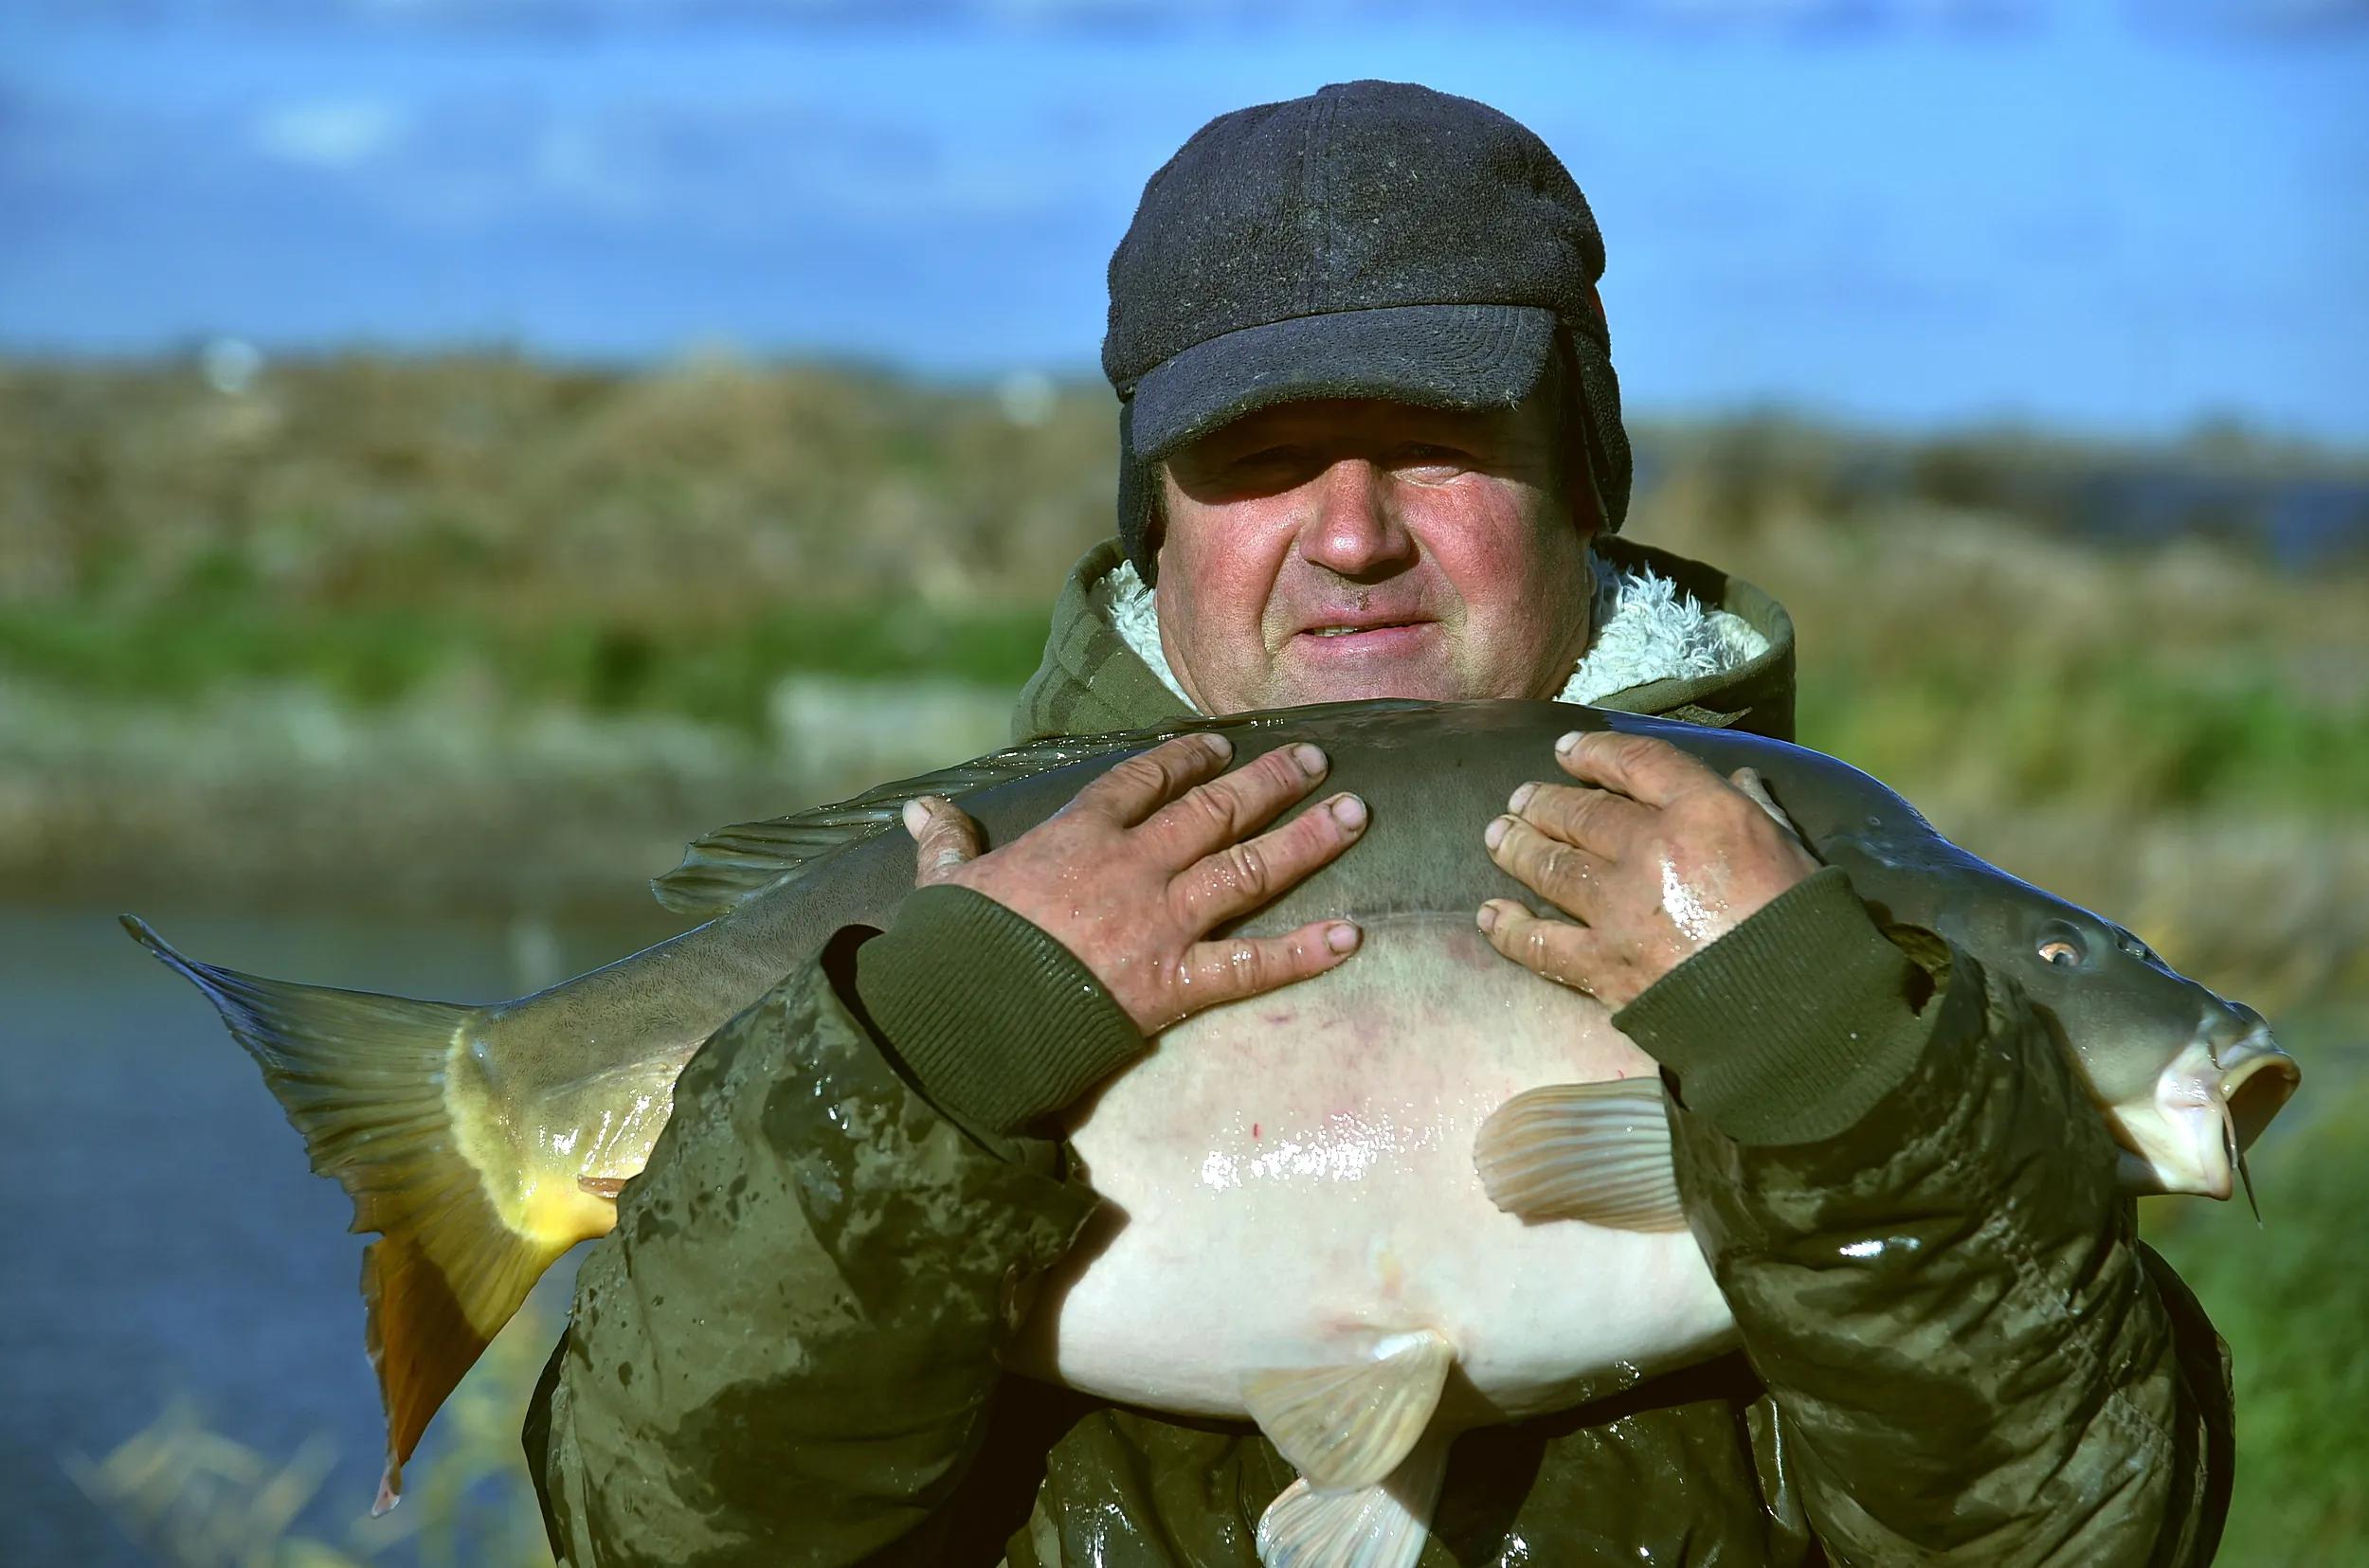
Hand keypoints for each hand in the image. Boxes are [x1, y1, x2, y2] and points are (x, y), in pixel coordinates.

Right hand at [900, 732, 1367, 1032]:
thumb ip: (945, 846)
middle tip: (1318, 760)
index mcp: (1077, 836)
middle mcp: (1133, 866)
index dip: (1186, 759)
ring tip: (1357, 812)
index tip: (1221, 745)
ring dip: (1308, 838)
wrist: (965, 1018)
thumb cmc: (951, 950)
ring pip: (1250, 868)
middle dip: (1271, 782)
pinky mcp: (1176, 984)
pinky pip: (1253, 965)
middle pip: (1215, 810)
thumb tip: (917, 815)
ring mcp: (1161, 923)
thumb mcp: (944, 886)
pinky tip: (1351, 936)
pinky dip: (1304, 952)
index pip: (1143, 780)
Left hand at [1477, 731, 1819, 1009]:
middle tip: (1522, 800)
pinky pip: (1539, 942)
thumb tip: (1737, 780)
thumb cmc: (1805, 928)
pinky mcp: (1603, 963)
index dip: (1595, 751)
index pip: (1637, 763)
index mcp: (1705, 813)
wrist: (1796, 1012)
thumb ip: (1757, 811)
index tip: (1568, 750)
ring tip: (1499, 836)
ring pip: (1551, 865)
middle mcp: (1651, 850)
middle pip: (1582, 812)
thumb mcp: (1793, 850)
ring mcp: (1619, 908)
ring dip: (1518, 848)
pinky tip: (1490, 915)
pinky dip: (1509, 928)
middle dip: (1545, 802)